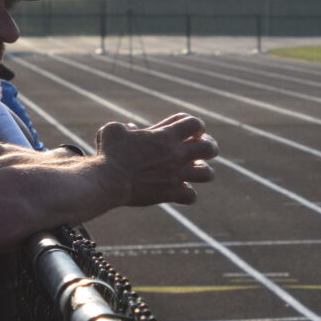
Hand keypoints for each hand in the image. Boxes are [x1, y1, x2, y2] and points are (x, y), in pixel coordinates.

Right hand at [95, 113, 218, 206]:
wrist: (110, 180)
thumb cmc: (110, 153)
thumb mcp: (115, 131)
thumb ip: (126, 128)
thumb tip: (132, 130)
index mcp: (166, 136)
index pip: (195, 123)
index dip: (194, 125)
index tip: (185, 131)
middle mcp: (176, 155)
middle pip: (210, 147)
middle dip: (208, 146)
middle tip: (197, 149)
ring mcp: (176, 175)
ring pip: (207, 174)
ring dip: (203, 170)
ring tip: (193, 170)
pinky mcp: (170, 193)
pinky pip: (191, 196)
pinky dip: (188, 194)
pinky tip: (178, 190)